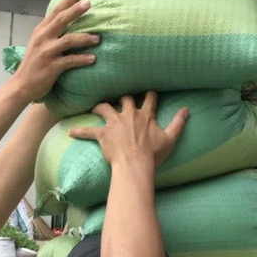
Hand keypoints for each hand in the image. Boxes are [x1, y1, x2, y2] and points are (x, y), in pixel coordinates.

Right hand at [13, 0, 98, 101]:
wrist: (22, 85)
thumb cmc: (32, 64)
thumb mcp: (38, 44)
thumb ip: (49, 33)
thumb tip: (65, 24)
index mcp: (40, 30)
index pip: (55, 11)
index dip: (68, 1)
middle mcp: (43, 38)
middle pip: (61, 20)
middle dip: (76, 10)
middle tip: (88, 3)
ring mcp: (47, 52)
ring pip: (69, 40)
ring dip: (85, 38)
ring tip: (97, 38)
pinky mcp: (52, 66)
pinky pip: (70, 60)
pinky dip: (82, 59)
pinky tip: (92, 58)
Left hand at [68, 92, 187, 168]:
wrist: (135, 165)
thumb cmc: (152, 154)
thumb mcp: (170, 139)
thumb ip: (178, 123)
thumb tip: (187, 110)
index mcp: (145, 115)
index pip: (149, 98)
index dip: (149, 94)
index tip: (148, 91)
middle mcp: (129, 114)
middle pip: (125, 98)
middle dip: (123, 97)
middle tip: (120, 97)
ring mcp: (114, 123)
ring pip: (104, 107)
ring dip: (99, 107)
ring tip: (95, 108)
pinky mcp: (103, 134)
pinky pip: (88, 131)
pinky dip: (79, 131)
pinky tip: (70, 131)